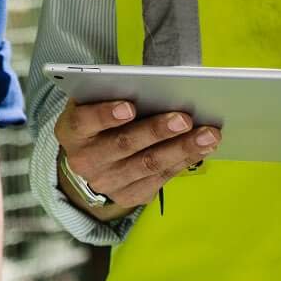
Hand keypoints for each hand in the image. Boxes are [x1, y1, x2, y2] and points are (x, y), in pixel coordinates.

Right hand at [53, 98, 220, 217]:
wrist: (91, 157)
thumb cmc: (102, 116)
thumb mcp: (98, 99)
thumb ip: (118, 90)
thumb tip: (160, 84)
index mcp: (73, 130)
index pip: (84, 121)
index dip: (106, 114)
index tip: (130, 106)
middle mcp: (85, 160)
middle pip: (123, 145)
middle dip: (157, 131)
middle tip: (185, 119)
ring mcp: (106, 182)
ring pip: (147, 165)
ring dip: (181, 149)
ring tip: (208, 135)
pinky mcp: (128, 195)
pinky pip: (160, 178)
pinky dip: (184, 161)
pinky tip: (204, 148)